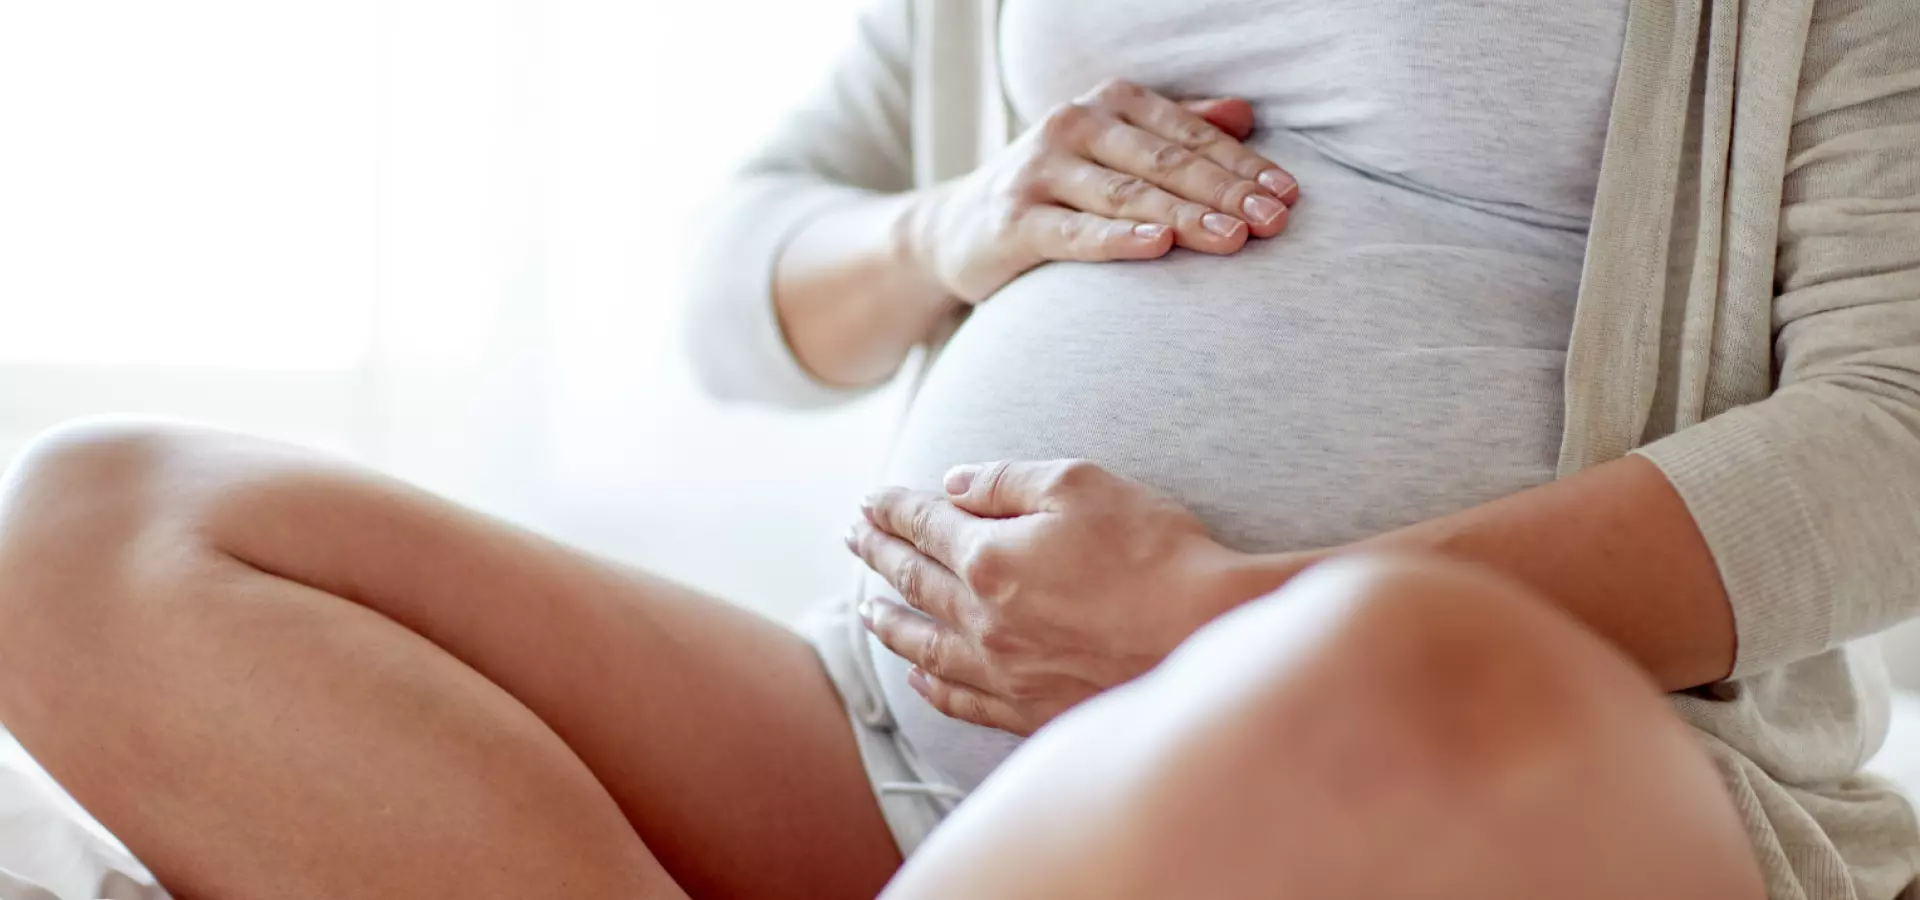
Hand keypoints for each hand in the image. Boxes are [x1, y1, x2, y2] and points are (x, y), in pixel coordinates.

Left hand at [846, 459, 1252, 734]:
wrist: (1210, 632)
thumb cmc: (1154, 549)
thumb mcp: (1080, 484)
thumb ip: (1007, 481)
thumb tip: (952, 485)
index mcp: (990, 557)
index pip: (925, 525)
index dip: (893, 508)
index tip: (870, 500)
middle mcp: (984, 619)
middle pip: (915, 581)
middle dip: (879, 553)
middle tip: (853, 538)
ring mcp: (1005, 670)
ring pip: (925, 646)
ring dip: (890, 622)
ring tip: (866, 610)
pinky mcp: (1031, 709)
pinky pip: (961, 699)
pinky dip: (931, 686)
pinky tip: (918, 677)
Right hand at [904, 78, 1299, 303]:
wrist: (957, 229)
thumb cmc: (1056, 190)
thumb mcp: (1115, 151)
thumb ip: (1177, 130)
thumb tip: (1245, 115)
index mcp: (1108, 102)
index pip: (1190, 134)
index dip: (1243, 165)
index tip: (1288, 195)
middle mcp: (1073, 125)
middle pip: (1165, 161)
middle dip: (1226, 193)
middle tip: (1275, 221)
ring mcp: (1040, 171)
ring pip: (1127, 194)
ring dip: (1186, 216)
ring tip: (1234, 238)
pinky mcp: (1013, 220)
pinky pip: (1074, 232)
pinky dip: (1118, 238)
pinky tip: (1158, 245)